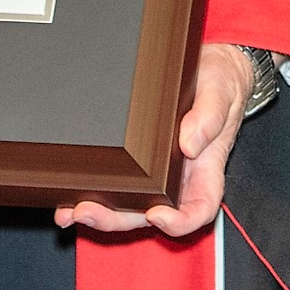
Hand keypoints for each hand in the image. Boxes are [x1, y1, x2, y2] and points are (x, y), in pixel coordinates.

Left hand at [55, 43, 250, 237]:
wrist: (208, 68)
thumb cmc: (220, 84)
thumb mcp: (221, 93)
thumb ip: (209, 119)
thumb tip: (189, 144)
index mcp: (206, 172)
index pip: (198, 210)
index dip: (178, 222)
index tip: (156, 215)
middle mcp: (179, 180)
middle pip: (150, 215)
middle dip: (117, 220)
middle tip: (88, 211)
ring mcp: (156, 174)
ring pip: (128, 207)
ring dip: (99, 213)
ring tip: (68, 211)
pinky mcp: (137, 161)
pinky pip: (118, 184)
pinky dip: (92, 192)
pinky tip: (68, 194)